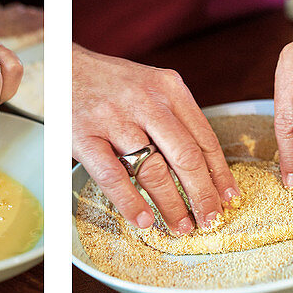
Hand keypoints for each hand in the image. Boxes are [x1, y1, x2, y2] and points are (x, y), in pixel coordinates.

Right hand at [71, 44, 237, 233]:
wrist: (64, 65)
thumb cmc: (111, 83)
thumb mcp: (151, 86)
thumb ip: (174, 117)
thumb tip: (202, 164)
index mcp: (169, 88)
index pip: (204, 138)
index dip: (220, 173)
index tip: (229, 197)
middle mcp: (146, 102)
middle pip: (185, 157)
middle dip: (202, 194)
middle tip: (210, 219)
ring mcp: (115, 120)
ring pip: (153, 170)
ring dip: (171, 204)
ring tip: (180, 226)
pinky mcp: (86, 138)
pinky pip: (113, 177)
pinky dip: (130, 202)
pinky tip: (143, 219)